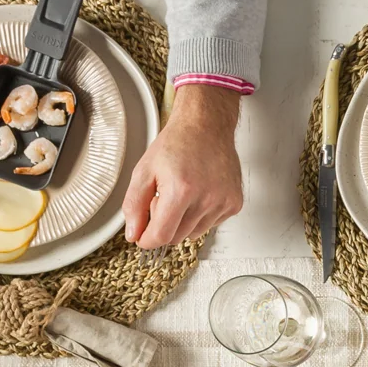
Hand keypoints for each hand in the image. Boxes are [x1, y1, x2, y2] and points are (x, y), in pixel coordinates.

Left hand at [124, 83, 243, 248]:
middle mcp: (206, 199)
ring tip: (182, 196)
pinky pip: (211, 224)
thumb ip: (133, 205)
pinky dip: (200, 216)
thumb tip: (133, 234)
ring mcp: (223, 203)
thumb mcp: (143, 171)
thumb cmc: (177, 144)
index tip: (142, 237)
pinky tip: (198, 194)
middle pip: (177, 237)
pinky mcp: (234, 204)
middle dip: (164, 225)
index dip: (147, 240)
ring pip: (194, 234)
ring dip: (183, 222)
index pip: (162, 235)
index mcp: (180, 190)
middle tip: (162, 201)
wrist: (206, 127)